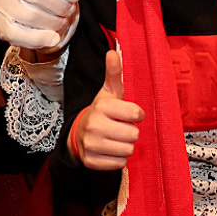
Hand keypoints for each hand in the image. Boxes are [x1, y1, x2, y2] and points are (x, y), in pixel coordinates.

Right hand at [72, 50, 144, 170]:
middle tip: (119, 127)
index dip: (137, 114)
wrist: (79, 133)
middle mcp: (94, 125)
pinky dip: (118, 158)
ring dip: (125, 145)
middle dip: (130, 131)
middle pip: (134, 135)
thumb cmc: (102, 111)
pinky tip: (109, 149)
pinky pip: (120, 163)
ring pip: (128, 150)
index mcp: (102, 106)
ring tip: (114, 138)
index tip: (128, 113)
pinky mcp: (91, 162)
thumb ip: (114, 73)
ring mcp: (91, 145)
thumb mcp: (109, 92)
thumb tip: (113, 52)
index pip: (136, 114)